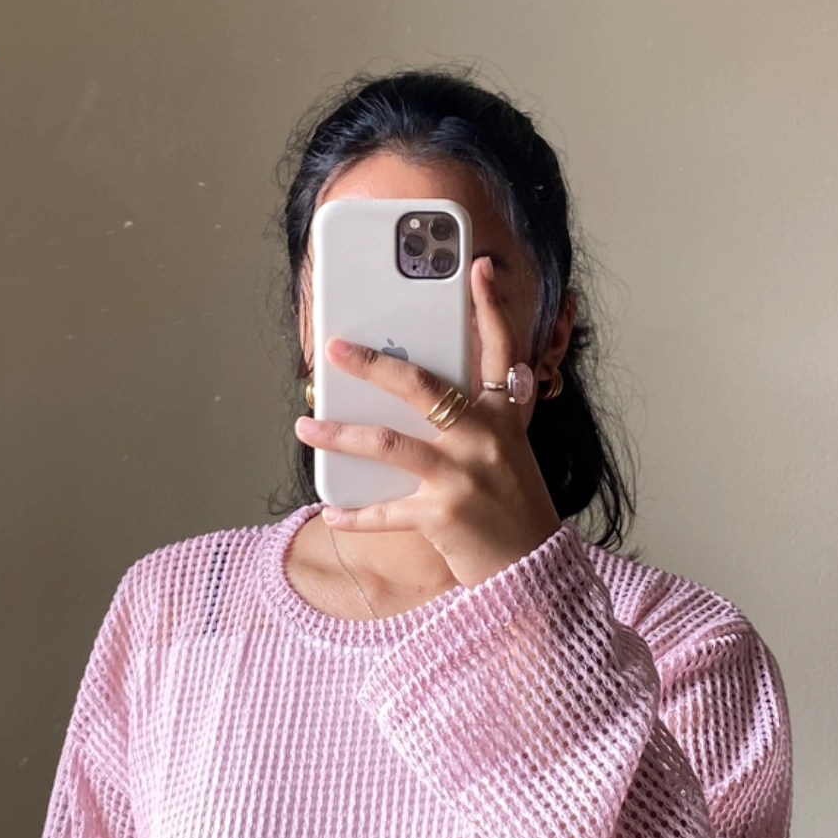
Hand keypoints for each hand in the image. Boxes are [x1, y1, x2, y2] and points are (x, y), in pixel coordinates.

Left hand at [294, 257, 563, 587]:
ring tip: (306, 428)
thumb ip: (495, 413)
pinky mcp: (442, 515)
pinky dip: (353, 514)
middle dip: (372, 364)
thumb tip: (479, 378)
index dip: (490, 307)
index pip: (500, 352)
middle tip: (334, 349)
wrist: (532, 570)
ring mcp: (462, 476)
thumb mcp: (512, 451)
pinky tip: (330, 512)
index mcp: (503, 417)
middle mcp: (484, 439)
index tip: (479, 267)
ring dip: (338, 435)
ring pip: (386, 443)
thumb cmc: (514, 507)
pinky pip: (384, 510)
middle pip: (421, 387)